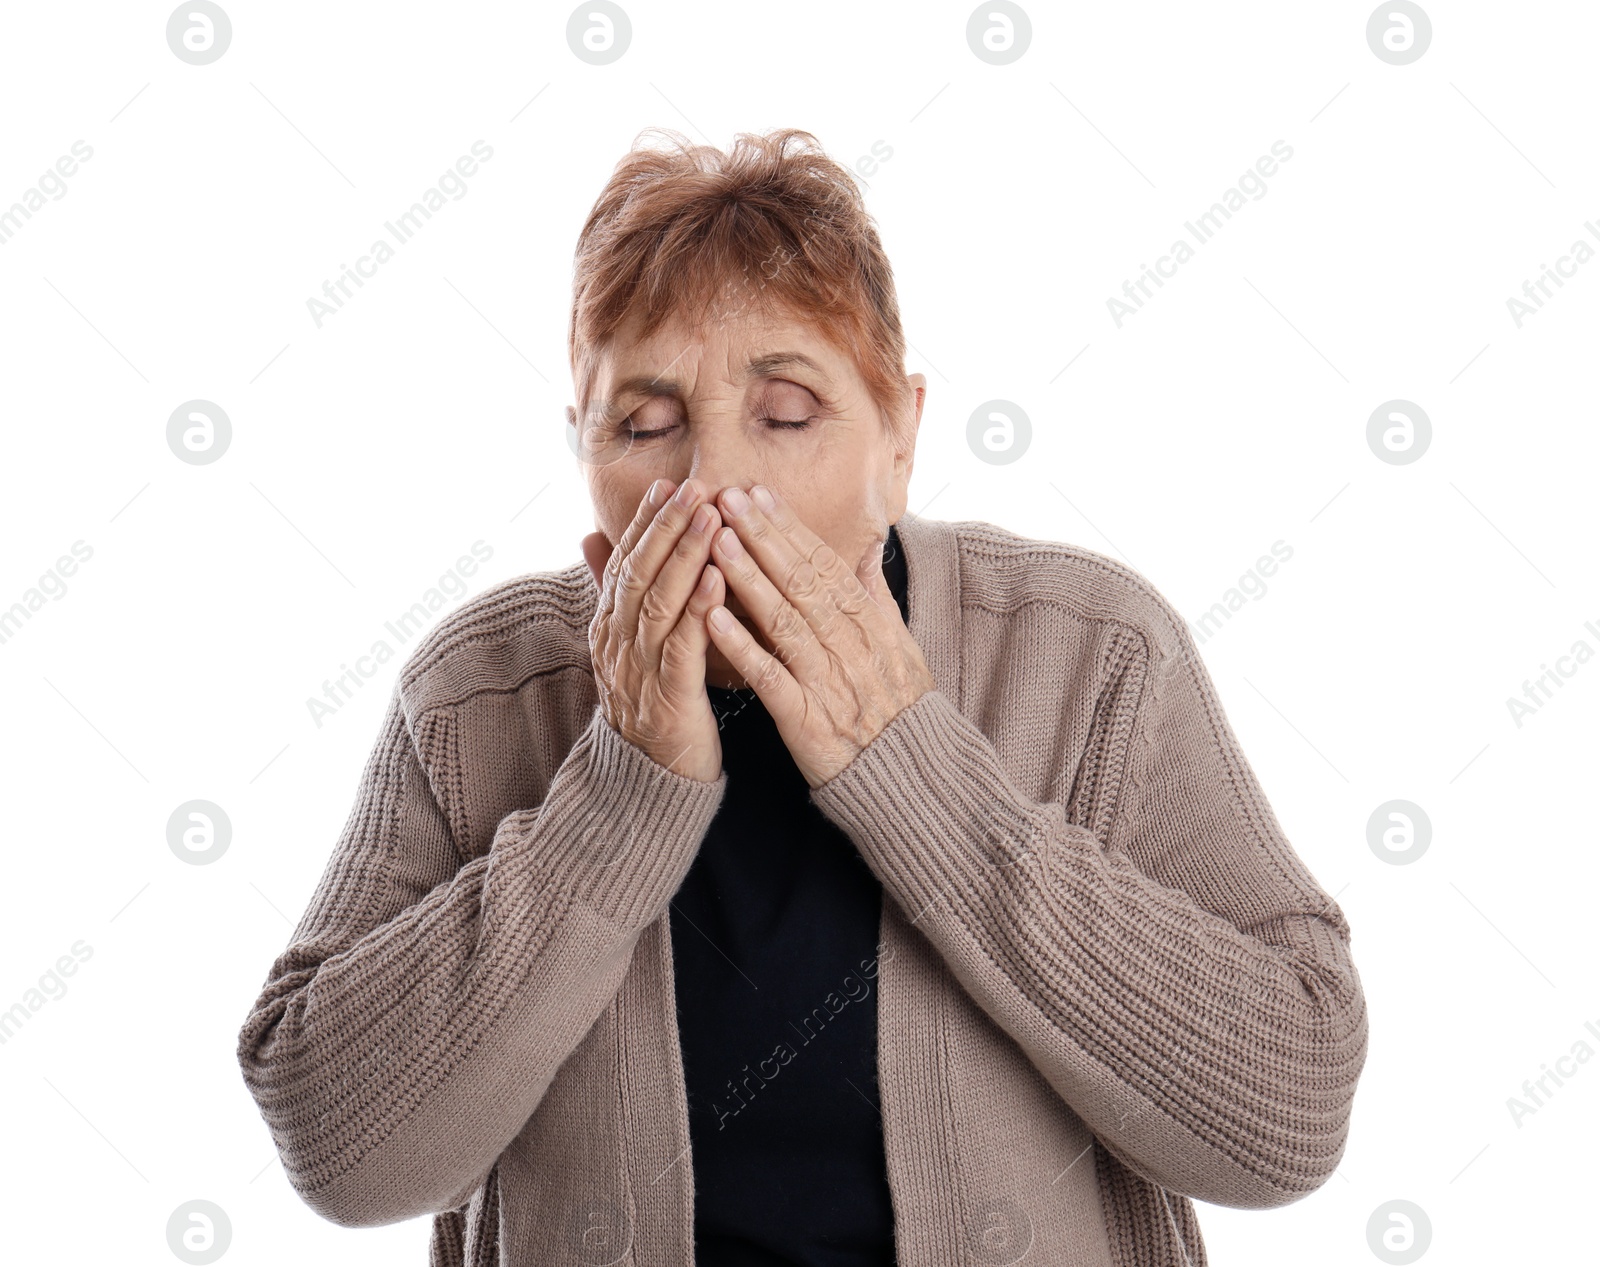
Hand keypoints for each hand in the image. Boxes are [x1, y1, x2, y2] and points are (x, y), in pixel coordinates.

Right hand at [581, 477, 727, 782]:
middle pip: (639, 573)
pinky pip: (681, 647)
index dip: (646, 522)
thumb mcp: (630, 645)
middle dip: (667, 526)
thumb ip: (619, 594)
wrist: (649, 780)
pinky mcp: (667, 698)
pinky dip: (699, 609)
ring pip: (658, 603)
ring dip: (685, 557)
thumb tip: (592, 539)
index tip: (669, 484)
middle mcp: (617, 643)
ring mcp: (638, 671)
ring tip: (710, 518)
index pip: (625, 562)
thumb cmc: (653, 703)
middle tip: (694, 486)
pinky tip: (719, 579)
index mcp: (609, 627)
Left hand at [702, 484, 934, 786]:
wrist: (912, 776)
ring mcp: (828, 681)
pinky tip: (712, 617)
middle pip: (801, 582)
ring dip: (748, 579)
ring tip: (715, 543)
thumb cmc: (901, 708)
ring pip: (784, 620)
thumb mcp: (901, 644)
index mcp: (870, 623)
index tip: (759, 494)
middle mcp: (850, 645)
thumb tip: (870, 543)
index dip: (789, 528)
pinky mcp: (806, 719)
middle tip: (728, 499)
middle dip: (762, 538)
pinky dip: (742, 646)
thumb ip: (876, 592)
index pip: (824, 564)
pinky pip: (770, 677)